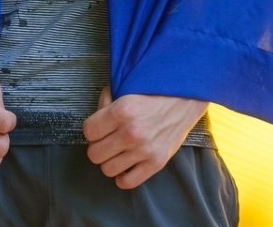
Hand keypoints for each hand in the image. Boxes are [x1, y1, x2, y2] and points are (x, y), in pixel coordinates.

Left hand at [83, 86, 208, 189]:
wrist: (185, 99)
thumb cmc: (154, 93)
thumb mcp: (127, 89)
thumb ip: (107, 102)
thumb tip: (96, 115)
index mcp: (121, 111)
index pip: (88, 132)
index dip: (93, 129)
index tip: (100, 127)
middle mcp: (131, 132)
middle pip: (94, 154)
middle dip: (99, 146)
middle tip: (109, 140)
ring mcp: (144, 150)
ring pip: (107, 169)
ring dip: (110, 161)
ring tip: (118, 152)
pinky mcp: (156, 163)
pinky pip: (127, 182)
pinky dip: (123, 176)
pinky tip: (127, 164)